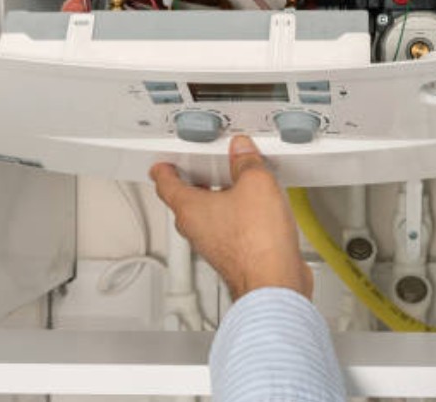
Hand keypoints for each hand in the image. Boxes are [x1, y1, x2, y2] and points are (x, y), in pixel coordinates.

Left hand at [150, 135, 311, 300]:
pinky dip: (235, 219)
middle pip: (186, 202)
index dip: (163, 170)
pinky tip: (255, 213)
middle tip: (199, 170)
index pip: (166, 185)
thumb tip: (242, 151)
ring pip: (208, 219)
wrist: (273, 283)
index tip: (162, 165)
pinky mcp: (232, 258)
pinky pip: (227, 232)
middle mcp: (197, 230)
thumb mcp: (256, 184)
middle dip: (193, 184)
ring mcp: (213, 246)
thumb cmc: (257, 244)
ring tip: (234, 187)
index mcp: (190, 209)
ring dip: (217, 202)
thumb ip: (246, 162)